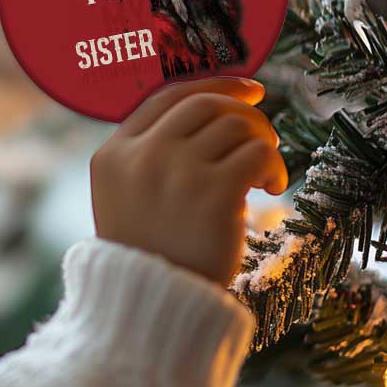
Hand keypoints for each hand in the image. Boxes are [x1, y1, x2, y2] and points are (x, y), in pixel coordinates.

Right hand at [90, 77, 288, 288]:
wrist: (150, 302)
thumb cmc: (147, 250)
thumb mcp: (123, 195)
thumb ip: (146, 154)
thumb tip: (213, 109)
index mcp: (113, 154)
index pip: (165, 96)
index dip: (213, 84)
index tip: (246, 89)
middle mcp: (141, 156)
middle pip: (205, 104)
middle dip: (244, 112)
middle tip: (262, 135)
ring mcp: (176, 172)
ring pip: (237, 126)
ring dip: (262, 142)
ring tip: (264, 174)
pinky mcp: (213, 193)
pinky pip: (258, 154)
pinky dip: (273, 166)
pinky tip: (270, 188)